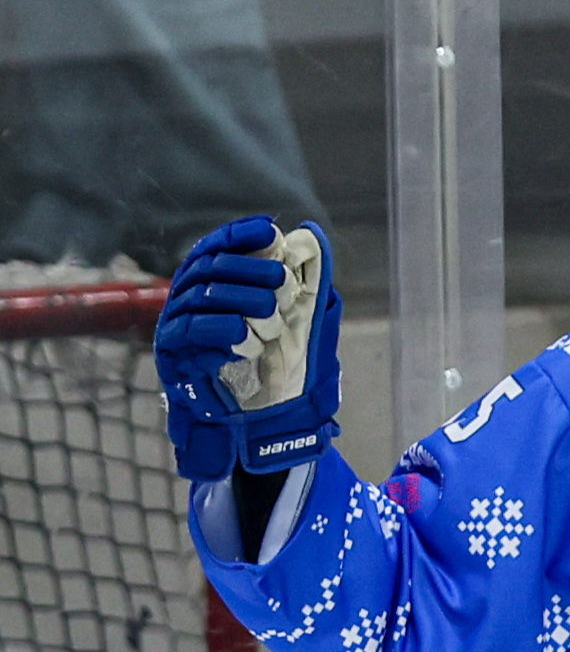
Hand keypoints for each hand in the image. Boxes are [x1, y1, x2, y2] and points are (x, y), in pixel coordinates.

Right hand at [154, 216, 342, 480]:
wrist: (258, 422)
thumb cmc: (275, 367)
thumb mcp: (298, 324)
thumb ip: (303, 288)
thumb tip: (313, 242)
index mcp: (212, 285)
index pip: (217, 247)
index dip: (239, 236)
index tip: (268, 230)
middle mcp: (188, 299)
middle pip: (209, 268)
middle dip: (248, 269)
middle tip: (282, 279)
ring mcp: (177, 326)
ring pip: (200, 298)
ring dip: (239, 301)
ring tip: (270, 311)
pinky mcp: (174, 356)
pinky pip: (190, 334)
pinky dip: (220, 330)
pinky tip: (244, 334)